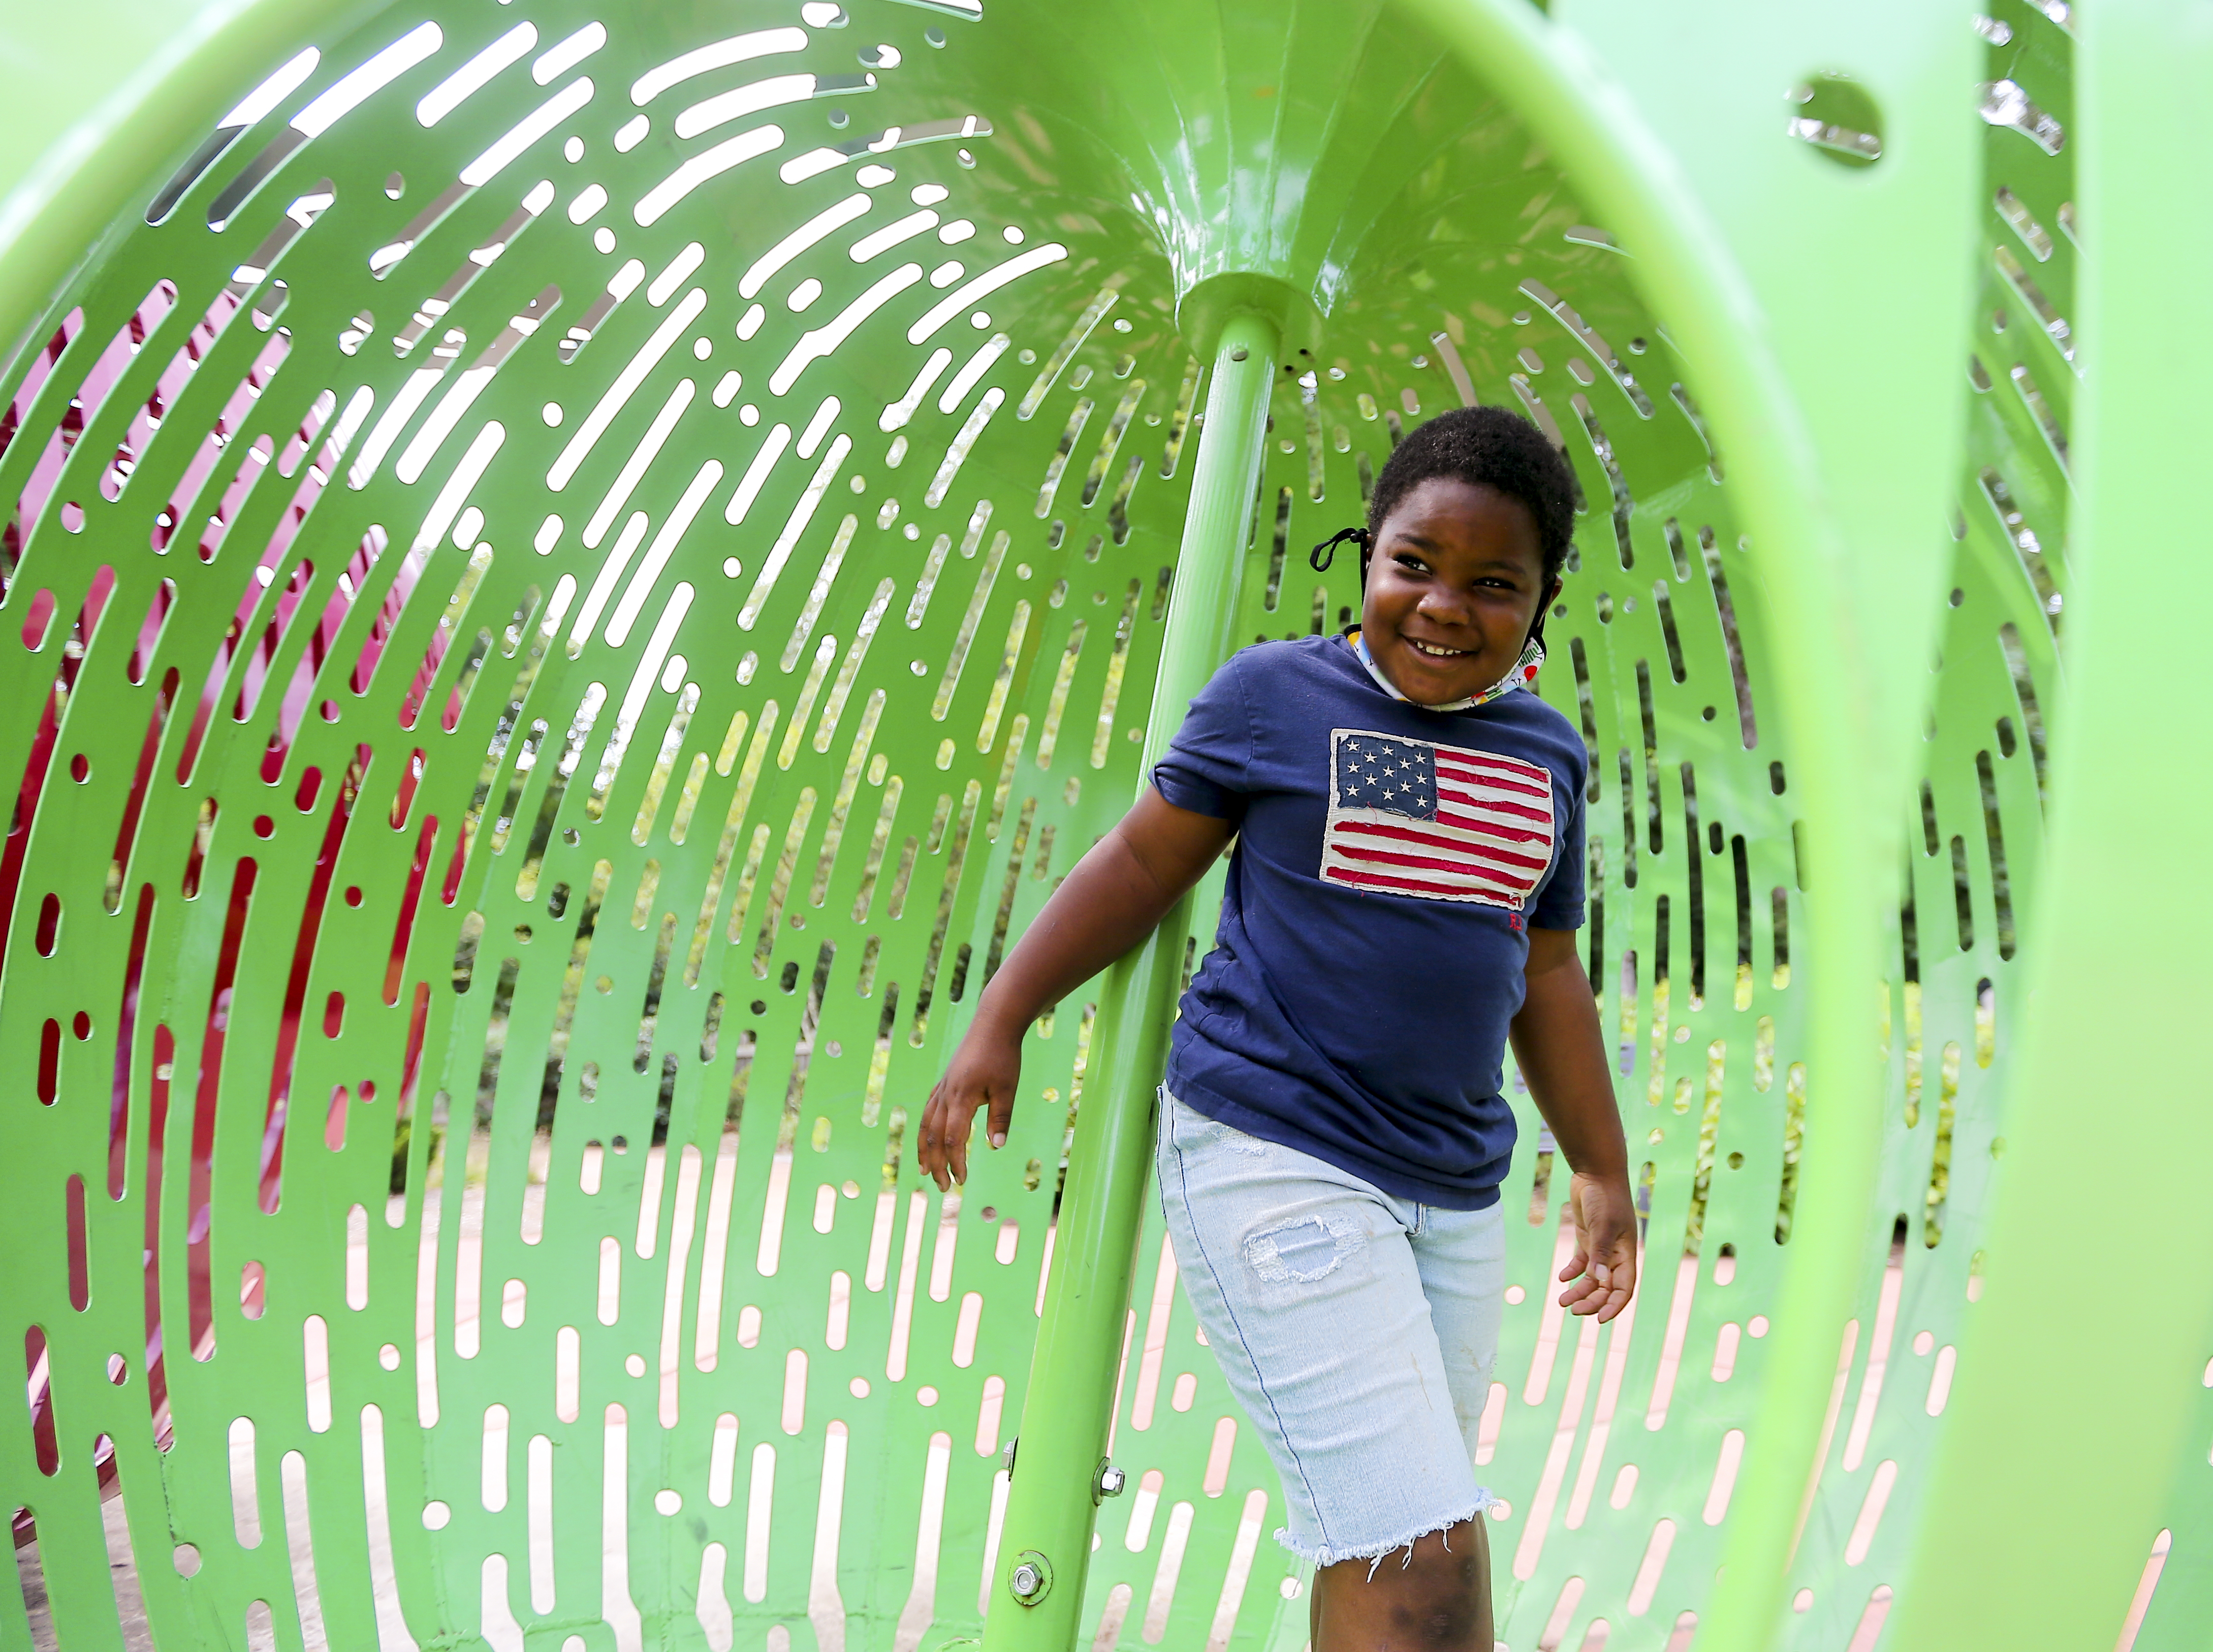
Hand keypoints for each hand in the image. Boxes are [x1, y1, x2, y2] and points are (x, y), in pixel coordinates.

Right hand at [916, 1017, 1021, 1190]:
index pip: (954, 1138)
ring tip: (923, 1171)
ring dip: (924, 1150)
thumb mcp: (1007, 1087)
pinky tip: (928, 1139)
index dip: (956, 1162)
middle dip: (937, 1164)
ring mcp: (943, 1087)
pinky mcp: (945, 1082)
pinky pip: (929, 1110)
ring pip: (926, 1124)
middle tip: (943, 1188)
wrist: (993, 1024)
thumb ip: (1001, 1117)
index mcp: (962, 1097)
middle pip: (935, 1136)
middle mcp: (947, 1094)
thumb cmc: (1004, 1055)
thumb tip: (997, 1147)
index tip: (962, 1180)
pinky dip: (926, 1129)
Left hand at [1557, 1169, 1637, 1321]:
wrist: (1595, 1173)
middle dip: (1592, 1301)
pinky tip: (1562, 1278)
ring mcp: (1601, 1247)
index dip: (1614, 1306)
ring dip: (1579, 1291)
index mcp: (1626, 1254)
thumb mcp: (1602, 1225)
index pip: (1624, 1288)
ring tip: (1562, 1301)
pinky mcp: (1588, 1238)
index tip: (1599, 1320)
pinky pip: (1581, 1262)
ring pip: (1592, 1278)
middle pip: (1606, 1287)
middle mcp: (1615, 1254)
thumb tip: (1598, 1279)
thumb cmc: (1604, 1198)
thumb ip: (1599, 1252)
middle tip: (1572, 1310)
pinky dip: (1573, 1272)